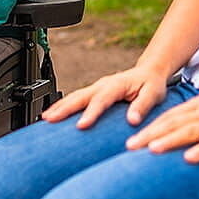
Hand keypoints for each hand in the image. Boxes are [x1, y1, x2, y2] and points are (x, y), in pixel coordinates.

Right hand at [42, 65, 171, 128]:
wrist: (149, 73)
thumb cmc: (152, 85)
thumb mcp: (154, 94)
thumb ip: (143, 106)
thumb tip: (132, 120)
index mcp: (117, 84)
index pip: (101, 100)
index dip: (91, 113)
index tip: (81, 125)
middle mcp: (103, 84)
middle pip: (80, 96)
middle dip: (64, 108)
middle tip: (50, 119)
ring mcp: (96, 88)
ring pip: (74, 96)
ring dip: (59, 107)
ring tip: (45, 119)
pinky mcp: (93, 93)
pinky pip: (76, 99)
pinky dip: (63, 106)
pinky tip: (52, 115)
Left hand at [125, 90, 198, 162]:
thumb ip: (194, 119)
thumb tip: (172, 134)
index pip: (168, 117)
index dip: (148, 129)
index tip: (129, 142)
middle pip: (173, 123)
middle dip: (150, 135)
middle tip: (130, 147)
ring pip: (190, 131)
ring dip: (170, 140)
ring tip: (152, 150)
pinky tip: (189, 159)